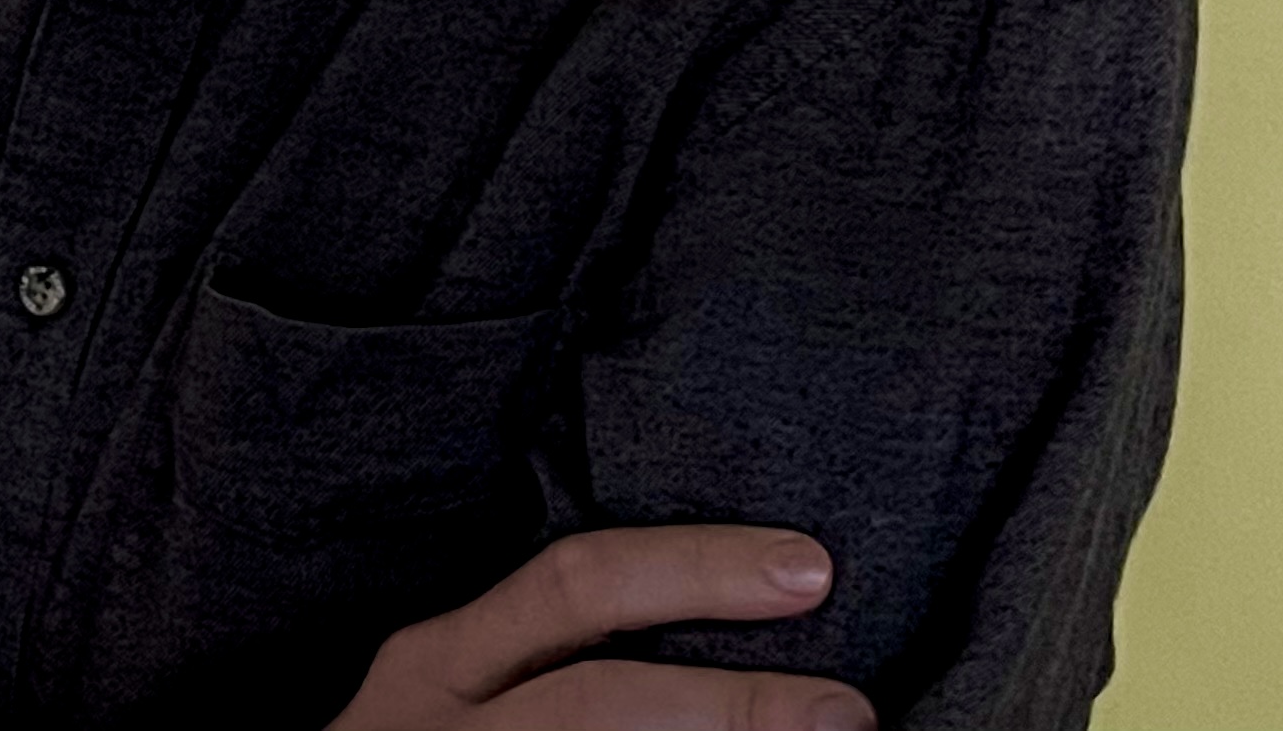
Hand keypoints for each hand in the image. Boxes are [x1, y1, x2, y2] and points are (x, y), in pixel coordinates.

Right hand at [323, 524, 876, 730]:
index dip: (698, 567)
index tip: (811, 567)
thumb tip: (711, 639)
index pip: (577, 583)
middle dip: (734, 706)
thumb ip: (538, 658)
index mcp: (435, 665)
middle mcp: (438, 728)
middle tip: (848, 712)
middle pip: (601, 702)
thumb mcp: (449, 697)